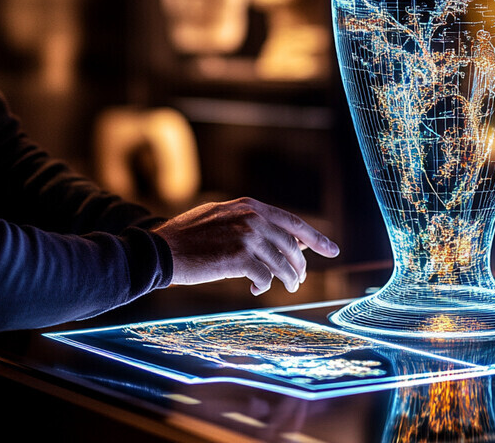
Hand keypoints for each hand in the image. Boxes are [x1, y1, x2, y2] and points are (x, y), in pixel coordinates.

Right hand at [152, 197, 338, 295]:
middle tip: (299, 279)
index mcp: (249, 205)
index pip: (292, 221)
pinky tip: (256, 289)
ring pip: (283, 263)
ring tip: (286, 287)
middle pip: (292, 245)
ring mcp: (246, 235)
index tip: (332, 249)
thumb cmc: (189, 237)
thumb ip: (251, 222)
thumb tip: (284, 239)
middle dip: (300, 265)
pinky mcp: (239, 257)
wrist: (162, 248)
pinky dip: (265, 286)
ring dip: (288, 279)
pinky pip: (265, 277)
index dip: (316, 237)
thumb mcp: (222, 217)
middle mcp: (251, 217)